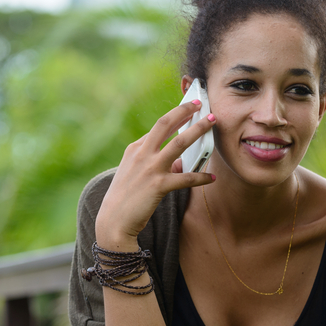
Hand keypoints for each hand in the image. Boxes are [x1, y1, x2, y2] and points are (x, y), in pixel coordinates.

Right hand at [96, 99, 215, 247]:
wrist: (114, 221)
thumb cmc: (125, 198)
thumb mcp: (133, 172)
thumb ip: (152, 162)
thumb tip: (179, 162)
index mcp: (135, 149)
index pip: (158, 127)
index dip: (175, 116)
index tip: (189, 109)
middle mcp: (142, 154)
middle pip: (166, 124)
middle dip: (184, 111)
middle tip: (201, 104)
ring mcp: (150, 168)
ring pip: (180, 143)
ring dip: (198, 130)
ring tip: (212, 123)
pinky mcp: (159, 185)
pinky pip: (186, 178)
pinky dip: (201, 177)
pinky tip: (211, 178)